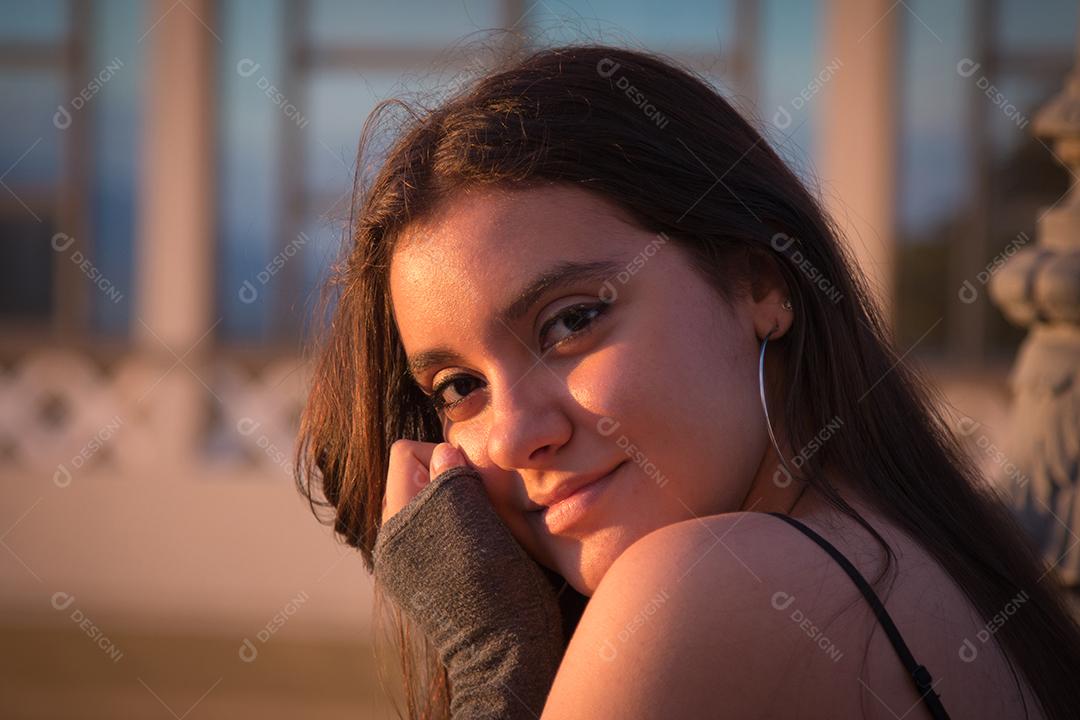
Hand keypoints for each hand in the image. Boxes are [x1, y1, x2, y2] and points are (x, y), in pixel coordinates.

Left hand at [373, 441, 565, 718]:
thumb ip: (455, 481)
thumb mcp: (483, 522)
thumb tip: (443, 450)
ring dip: (452, 505)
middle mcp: (390, 538)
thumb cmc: (500, 586)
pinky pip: (430, 531)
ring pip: (425, 502)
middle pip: (414, 476)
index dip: (446, 455)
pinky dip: (452, 530)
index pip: (407, 453)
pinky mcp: (416, 579)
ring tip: (481, 528)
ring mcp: (401, 561)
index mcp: (398, 520)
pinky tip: (477, 550)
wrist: (502, 657)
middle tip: (482, 501)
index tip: (476, 480)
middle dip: (448, 479)